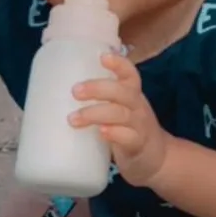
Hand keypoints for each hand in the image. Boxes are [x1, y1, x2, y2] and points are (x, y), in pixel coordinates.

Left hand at [68, 53, 169, 186]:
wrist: (157, 160)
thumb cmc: (129, 129)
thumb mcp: (120, 110)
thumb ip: (100, 100)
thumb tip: (58, 92)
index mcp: (132, 94)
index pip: (129, 73)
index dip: (118, 63)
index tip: (102, 56)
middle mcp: (137, 106)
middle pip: (122, 91)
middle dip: (98, 88)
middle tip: (75, 91)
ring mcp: (139, 126)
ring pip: (120, 114)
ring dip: (95, 113)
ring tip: (73, 118)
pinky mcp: (137, 146)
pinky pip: (128, 137)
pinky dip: (114, 133)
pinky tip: (101, 132)